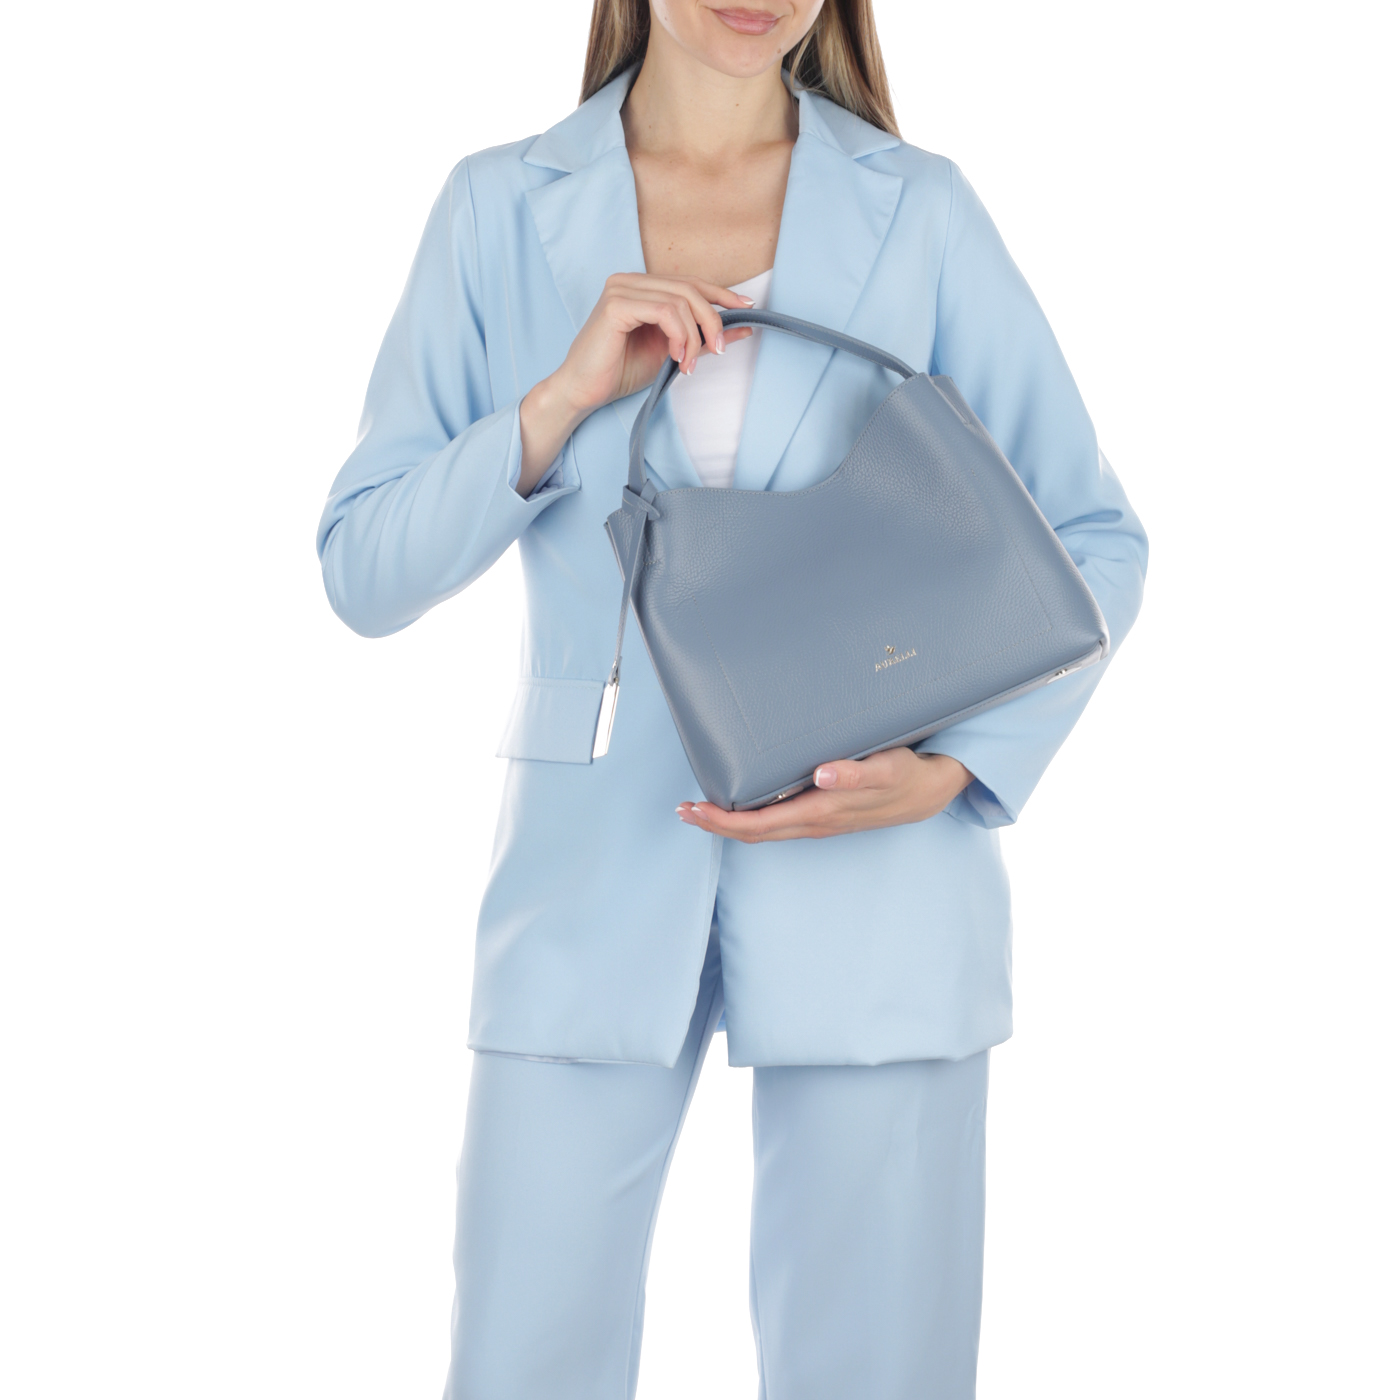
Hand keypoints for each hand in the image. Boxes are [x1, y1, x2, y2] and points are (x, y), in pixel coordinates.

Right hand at [517, 274, 754, 494]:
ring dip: (694, 336)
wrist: (584, 392)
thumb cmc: (620, 372)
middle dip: (712, 320)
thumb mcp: (672, 352)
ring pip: (680, 300)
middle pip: (690, 288)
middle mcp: (630, 281)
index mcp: (641, 287)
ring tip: (689, 364)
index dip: (721, 293)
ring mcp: (621, 289)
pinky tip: (676, 357)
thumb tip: (742, 328)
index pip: (690, 282)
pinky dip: (679, 335)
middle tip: (718, 350)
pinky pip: (664, 311)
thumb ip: (702, 337)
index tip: (746, 308)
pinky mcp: (616, 305)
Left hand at [677, 750, 973, 842]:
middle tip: (682, 810)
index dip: (724, 820)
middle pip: (754, 833)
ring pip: (764, 831)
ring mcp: (818, 823)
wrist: (930, 790)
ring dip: (729, 823)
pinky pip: (778, 824)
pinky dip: (751, 818)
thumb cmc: (905, 775)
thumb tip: (821, 775)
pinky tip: (741, 805)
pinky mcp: (823, 817)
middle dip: (715, 824)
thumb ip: (853, 772)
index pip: (761, 824)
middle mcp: (815, 823)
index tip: (696, 809)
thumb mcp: (885, 769)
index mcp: (821, 812)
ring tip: (700, 809)